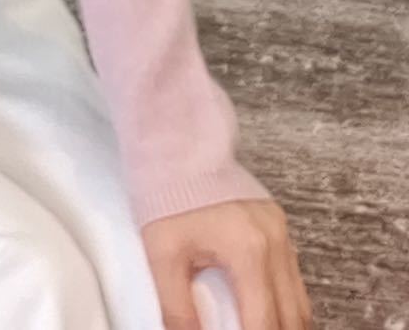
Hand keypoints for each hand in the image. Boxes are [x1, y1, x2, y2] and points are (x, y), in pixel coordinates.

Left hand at [141, 198, 311, 329]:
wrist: (177, 148)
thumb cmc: (169, 194)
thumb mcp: (162, 255)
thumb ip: (177, 307)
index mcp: (248, 251)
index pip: (263, 323)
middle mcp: (274, 243)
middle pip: (291, 317)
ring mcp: (281, 233)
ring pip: (299, 300)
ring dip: (284, 323)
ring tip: (260, 328)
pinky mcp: (278, 225)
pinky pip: (293, 277)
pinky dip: (285, 302)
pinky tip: (267, 311)